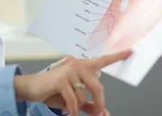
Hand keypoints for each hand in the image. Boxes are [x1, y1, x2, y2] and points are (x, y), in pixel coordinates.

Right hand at [14, 50, 130, 115]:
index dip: (116, 56)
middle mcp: (77, 65)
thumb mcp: (74, 99)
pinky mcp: (61, 79)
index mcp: (82, 66)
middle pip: (97, 86)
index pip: (102, 61)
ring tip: (70, 109)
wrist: (32, 88)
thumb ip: (89, 105)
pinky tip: (67, 111)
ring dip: (78, 106)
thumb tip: (104, 113)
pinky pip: (73, 99)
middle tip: (98, 113)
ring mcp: (69, 71)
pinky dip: (71, 109)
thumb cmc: (53, 91)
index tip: (130, 51)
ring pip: (83, 95)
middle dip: (98, 103)